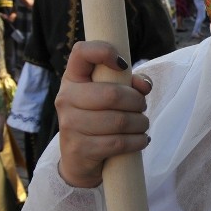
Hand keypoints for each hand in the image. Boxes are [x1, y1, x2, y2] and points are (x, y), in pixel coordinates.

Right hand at [56, 41, 151, 187]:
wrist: (79, 159)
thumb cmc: (99, 118)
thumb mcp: (111, 95)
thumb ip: (130, 83)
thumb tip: (144, 85)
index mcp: (73, 78)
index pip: (81, 52)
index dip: (104, 51)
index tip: (122, 64)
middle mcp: (65, 98)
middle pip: (112, 94)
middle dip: (137, 101)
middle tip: (142, 107)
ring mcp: (69, 124)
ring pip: (119, 121)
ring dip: (140, 123)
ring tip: (142, 125)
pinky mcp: (79, 149)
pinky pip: (118, 143)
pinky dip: (137, 141)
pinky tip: (141, 140)